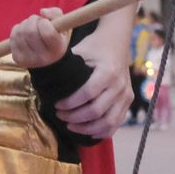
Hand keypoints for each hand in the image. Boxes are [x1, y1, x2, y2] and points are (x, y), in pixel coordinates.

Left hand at [9, 7, 68, 68]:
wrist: (46, 56)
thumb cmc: (55, 35)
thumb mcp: (62, 24)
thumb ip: (56, 13)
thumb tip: (42, 12)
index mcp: (57, 50)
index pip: (48, 33)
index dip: (44, 22)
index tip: (46, 22)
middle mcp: (43, 58)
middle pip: (30, 31)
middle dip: (33, 20)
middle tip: (38, 22)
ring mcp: (28, 60)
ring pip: (20, 32)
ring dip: (25, 24)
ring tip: (32, 28)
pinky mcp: (17, 58)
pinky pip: (13, 36)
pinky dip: (18, 29)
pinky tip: (25, 34)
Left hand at [54, 19, 133, 138]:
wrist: (116, 41)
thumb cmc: (94, 46)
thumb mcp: (79, 50)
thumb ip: (65, 64)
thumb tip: (46, 81)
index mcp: (108, 71)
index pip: (88, 94)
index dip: (70, 103)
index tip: (56, 105)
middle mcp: (119, 85)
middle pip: (96, 110)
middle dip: (75, 117)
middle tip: (60, 116)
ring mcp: (126, 94)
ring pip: (108, 122)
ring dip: (87, 128)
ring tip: (71, 126)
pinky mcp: (128, 101)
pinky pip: (116, 123)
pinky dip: (102, 131)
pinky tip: (88, 132)